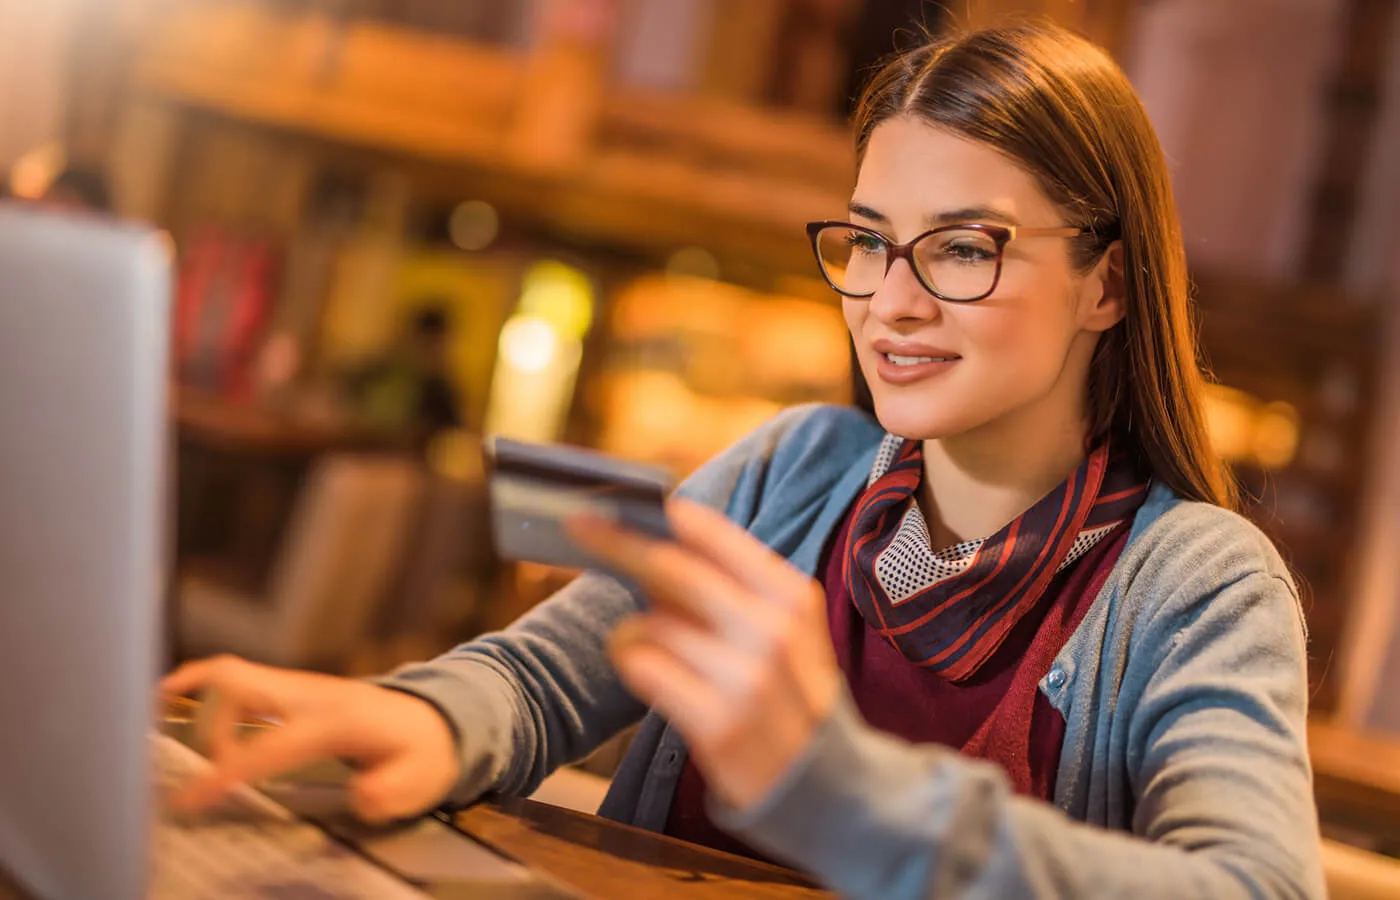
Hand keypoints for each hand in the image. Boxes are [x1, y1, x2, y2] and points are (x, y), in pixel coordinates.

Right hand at [160, 656, 459, 822]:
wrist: (435, 720)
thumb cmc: (423, 752)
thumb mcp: (420, 779)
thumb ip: (391, 791)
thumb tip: (365, 794)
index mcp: (335, 721)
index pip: (267, 747)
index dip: (226, 772)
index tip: (188, 798)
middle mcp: (311, 694)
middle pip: (239, 682)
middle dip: (201, 718)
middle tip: (178, 759)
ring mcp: (299, 685)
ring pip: (233, 675)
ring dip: (200, 705)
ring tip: (173, 740)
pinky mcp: (292, 688)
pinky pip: (239, 679)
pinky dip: (206, 689)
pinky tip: (174, 697)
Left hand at [568, 499, 840, 809]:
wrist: (826, 787)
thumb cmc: (790, 695)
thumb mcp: (785, 631)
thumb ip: (732, 587)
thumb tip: (655, 539)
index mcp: (791, 596)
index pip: (713, 535)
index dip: (661, 514)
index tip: (618, 499)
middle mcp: (772, 631)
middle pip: (671, 567)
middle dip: (616, 542)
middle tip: (577, 525)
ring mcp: (745, 679)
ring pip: (650, 621)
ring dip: (635, 628)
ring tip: (655, 648)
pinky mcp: (716, 723)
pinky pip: (642, 668)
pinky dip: (632, 662)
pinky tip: (650, 673)